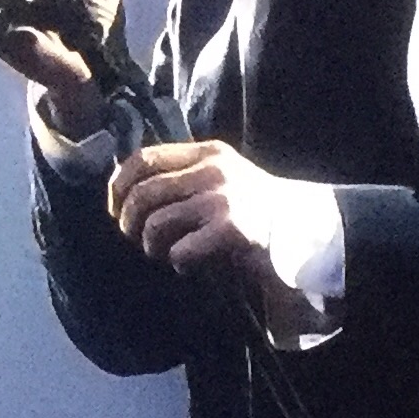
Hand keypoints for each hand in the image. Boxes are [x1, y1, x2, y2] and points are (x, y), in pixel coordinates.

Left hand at [108, 141, 309, 279]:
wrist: (303, 229)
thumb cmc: (254, 208)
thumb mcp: (222, 177)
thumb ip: (184, 175)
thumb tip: (126, 188)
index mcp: (207, 152)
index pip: (144, 157)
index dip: (119, 184)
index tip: (115, 207)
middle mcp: (213, 170)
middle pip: (144, 191)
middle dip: (128, 220)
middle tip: (133, 236)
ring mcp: (222, 199)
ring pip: (156, 222)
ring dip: (150, 244)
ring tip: (161, 252)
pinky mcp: (231, 229)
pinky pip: (180, 249)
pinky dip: (177, 262)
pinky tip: (187, 265)